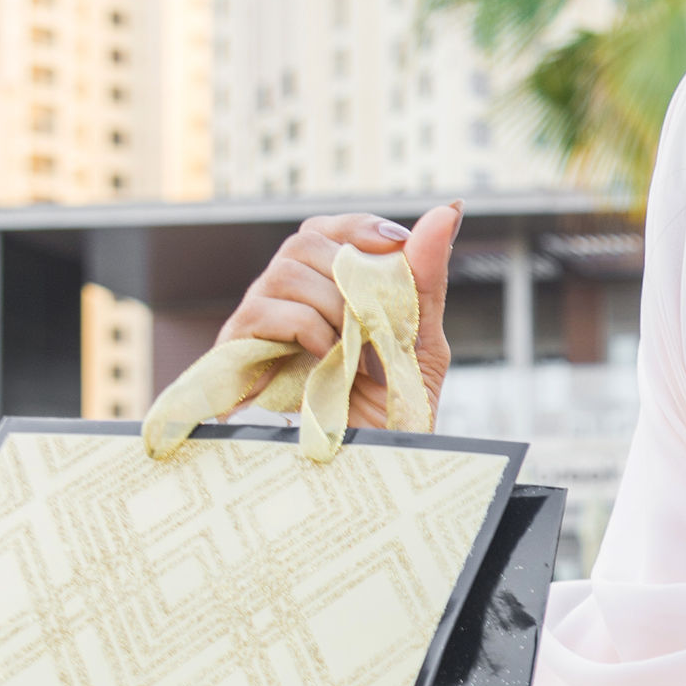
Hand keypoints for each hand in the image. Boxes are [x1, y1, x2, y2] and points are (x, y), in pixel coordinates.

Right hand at [219, 205, 459, 428]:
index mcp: (330, 296)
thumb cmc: (388, 417)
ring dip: (333, 302)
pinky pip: (263, 310)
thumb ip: (427, 281)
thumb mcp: (420, 346)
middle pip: (305, 240)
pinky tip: (327, 356)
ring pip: (285, 270)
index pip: (330, 231)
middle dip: (350, 268)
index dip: (360, 228)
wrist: (364, 475)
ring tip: (352, 345)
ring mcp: (261, 327)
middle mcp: (290, 303)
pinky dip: (306, 325)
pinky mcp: (238, 355)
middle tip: (374, 312)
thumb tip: (447, 211)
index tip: (396, 244)